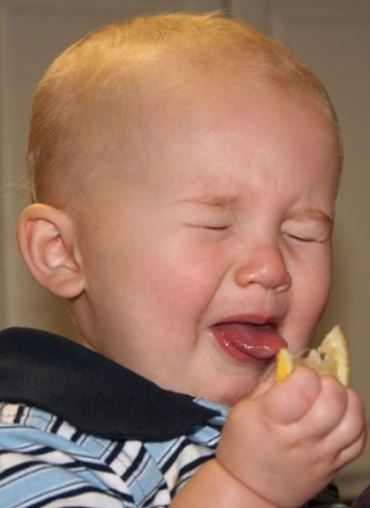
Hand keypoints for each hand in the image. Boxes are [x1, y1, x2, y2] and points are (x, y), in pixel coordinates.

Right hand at [216, 366, 365, 507]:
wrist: (251, 488)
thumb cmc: (244, 442)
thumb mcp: (245, 405)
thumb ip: (272, 380)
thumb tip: (293, 358)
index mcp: (271, 420)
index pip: (304, 387)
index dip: (303, 372)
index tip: (295, 374)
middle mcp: (300, 439)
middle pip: (333, 401)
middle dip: (327, 382)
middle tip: (314, 384)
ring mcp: (322, 455)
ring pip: (353, 420)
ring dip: (345, 399)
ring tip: (329, 396)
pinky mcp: (335, 465)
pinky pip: (359, 440)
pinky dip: (354, 420)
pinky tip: (338, 414)